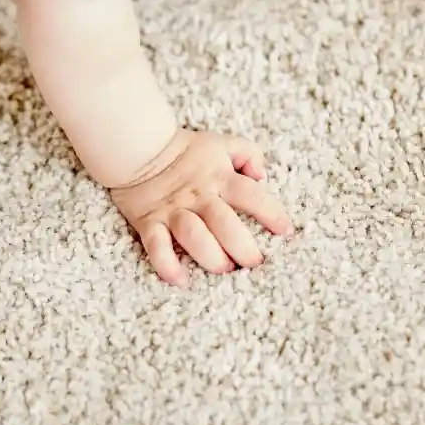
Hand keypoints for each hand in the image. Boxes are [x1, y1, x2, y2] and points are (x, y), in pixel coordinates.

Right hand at [110, 129, 293, 285]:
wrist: (138, 147)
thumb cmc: (186, 150)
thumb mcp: (222, 143)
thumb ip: (248, 154)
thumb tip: (262, 175)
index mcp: (219, 177)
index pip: (250, 194)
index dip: (270, 212)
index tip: (285, 231)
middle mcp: (198, 196)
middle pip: (223, 222)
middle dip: (241, 246)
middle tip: (253, 262)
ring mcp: (173, 210)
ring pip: (192, 235)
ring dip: (210, 256)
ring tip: (223, 269)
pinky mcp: (149, 222)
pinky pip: (156, 246)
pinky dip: (166, 265)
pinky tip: (180, 280)